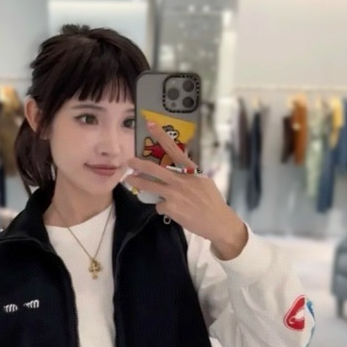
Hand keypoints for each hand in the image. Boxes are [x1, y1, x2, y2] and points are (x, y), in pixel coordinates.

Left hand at [125, 120, 247, 259]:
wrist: (218, 222)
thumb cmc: (212, 202)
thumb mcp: (203, 182)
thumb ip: (190, 175)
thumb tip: (178, 169)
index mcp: (191, 170)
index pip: (174, 149)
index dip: (161, 136)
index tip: (150, 124)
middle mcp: (181, 180)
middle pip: (155, 169)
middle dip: (139, 164)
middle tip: (128, 161)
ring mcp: (174, 194)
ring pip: (150, 186)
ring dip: (138, 182)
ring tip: (129, 179)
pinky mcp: (170, 207)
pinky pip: (159, 205)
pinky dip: (163, 208)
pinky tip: (173, 212)